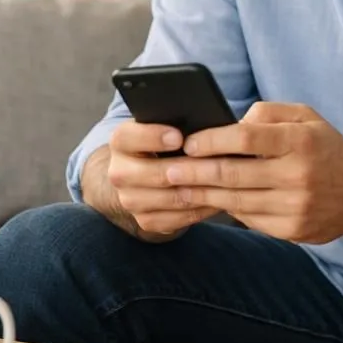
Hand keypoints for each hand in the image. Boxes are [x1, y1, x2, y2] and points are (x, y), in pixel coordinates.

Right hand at [98, 121, 220, 239]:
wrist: (145, 174)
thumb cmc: (163, 143)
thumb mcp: (162, 126)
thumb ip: (174, 121)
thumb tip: (201, 121)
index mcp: (121, 142)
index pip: (128, 137)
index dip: (153, 136)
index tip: (179, 137)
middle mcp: (119, 172)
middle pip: (152, 173)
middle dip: (186, 169)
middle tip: (214, 163)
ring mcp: (129, 200)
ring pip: (169, 199)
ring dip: (198, 191)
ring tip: (223, 182)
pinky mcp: (144, 221)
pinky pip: (176, 219)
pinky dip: (198, 210)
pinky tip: (216, 199)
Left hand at [162, 102, 342, 243]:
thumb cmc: (327, 149)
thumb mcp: (307, 117)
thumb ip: (268, 113)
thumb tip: (230, 123)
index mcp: (301, 141)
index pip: (246, 139)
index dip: (211, 141)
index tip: (187, 143)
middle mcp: (298, 175)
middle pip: (234, 174)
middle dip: (195, 172)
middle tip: (168, 170)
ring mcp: (295, 206)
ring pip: (236, 200)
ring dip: (202, 195)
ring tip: (178, 188)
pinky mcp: (292, 230)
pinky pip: (249, 219)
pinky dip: (226, 209)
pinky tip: (209, 202)